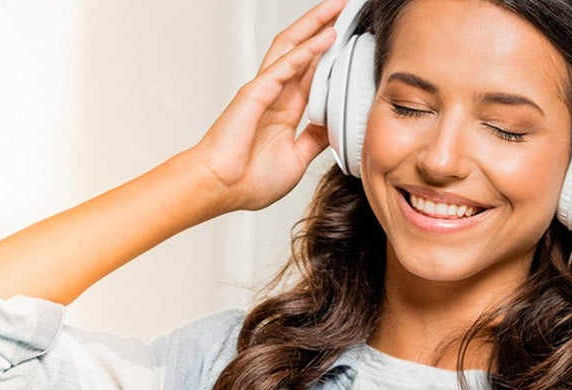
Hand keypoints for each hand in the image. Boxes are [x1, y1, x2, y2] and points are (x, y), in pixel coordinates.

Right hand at [188, 0, 344, 212]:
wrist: (222, 189)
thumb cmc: (249, 180)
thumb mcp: (297, 159)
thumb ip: (314, 140)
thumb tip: (333, 129)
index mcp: (284, 111)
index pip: (311, 74)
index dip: (328, 56)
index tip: (349, 42)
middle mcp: (275, 96)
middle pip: (301, 50)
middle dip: (322, 26)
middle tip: (344, 9)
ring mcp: (264, 91)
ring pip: (292, 47)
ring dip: (314, 26)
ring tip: (335, 8)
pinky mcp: (256, 93)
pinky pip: (284, 67)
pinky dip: (306, 51)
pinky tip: (325, 37)